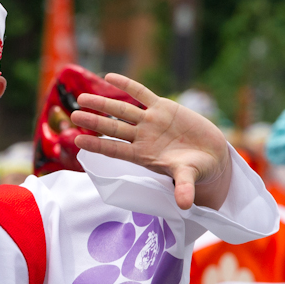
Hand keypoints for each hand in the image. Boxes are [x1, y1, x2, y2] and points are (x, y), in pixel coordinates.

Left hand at [70, 74, 231, 210]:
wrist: (211, 155)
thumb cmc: (196, 170)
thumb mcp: (189, 177)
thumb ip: (183, 188)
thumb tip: (185, 206)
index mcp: (143, 156)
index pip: (115, 150)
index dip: (97, 145)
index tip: (78, 141)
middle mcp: (142, 137)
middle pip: (113, 128)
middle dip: (94, 121)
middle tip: (73, 115)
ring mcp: (150, 122)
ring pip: (122, 110)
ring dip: (103, 103)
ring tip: (82, 97)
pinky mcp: (162, 108)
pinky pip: (141, 93)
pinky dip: (127, 85)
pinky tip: (109, 77)